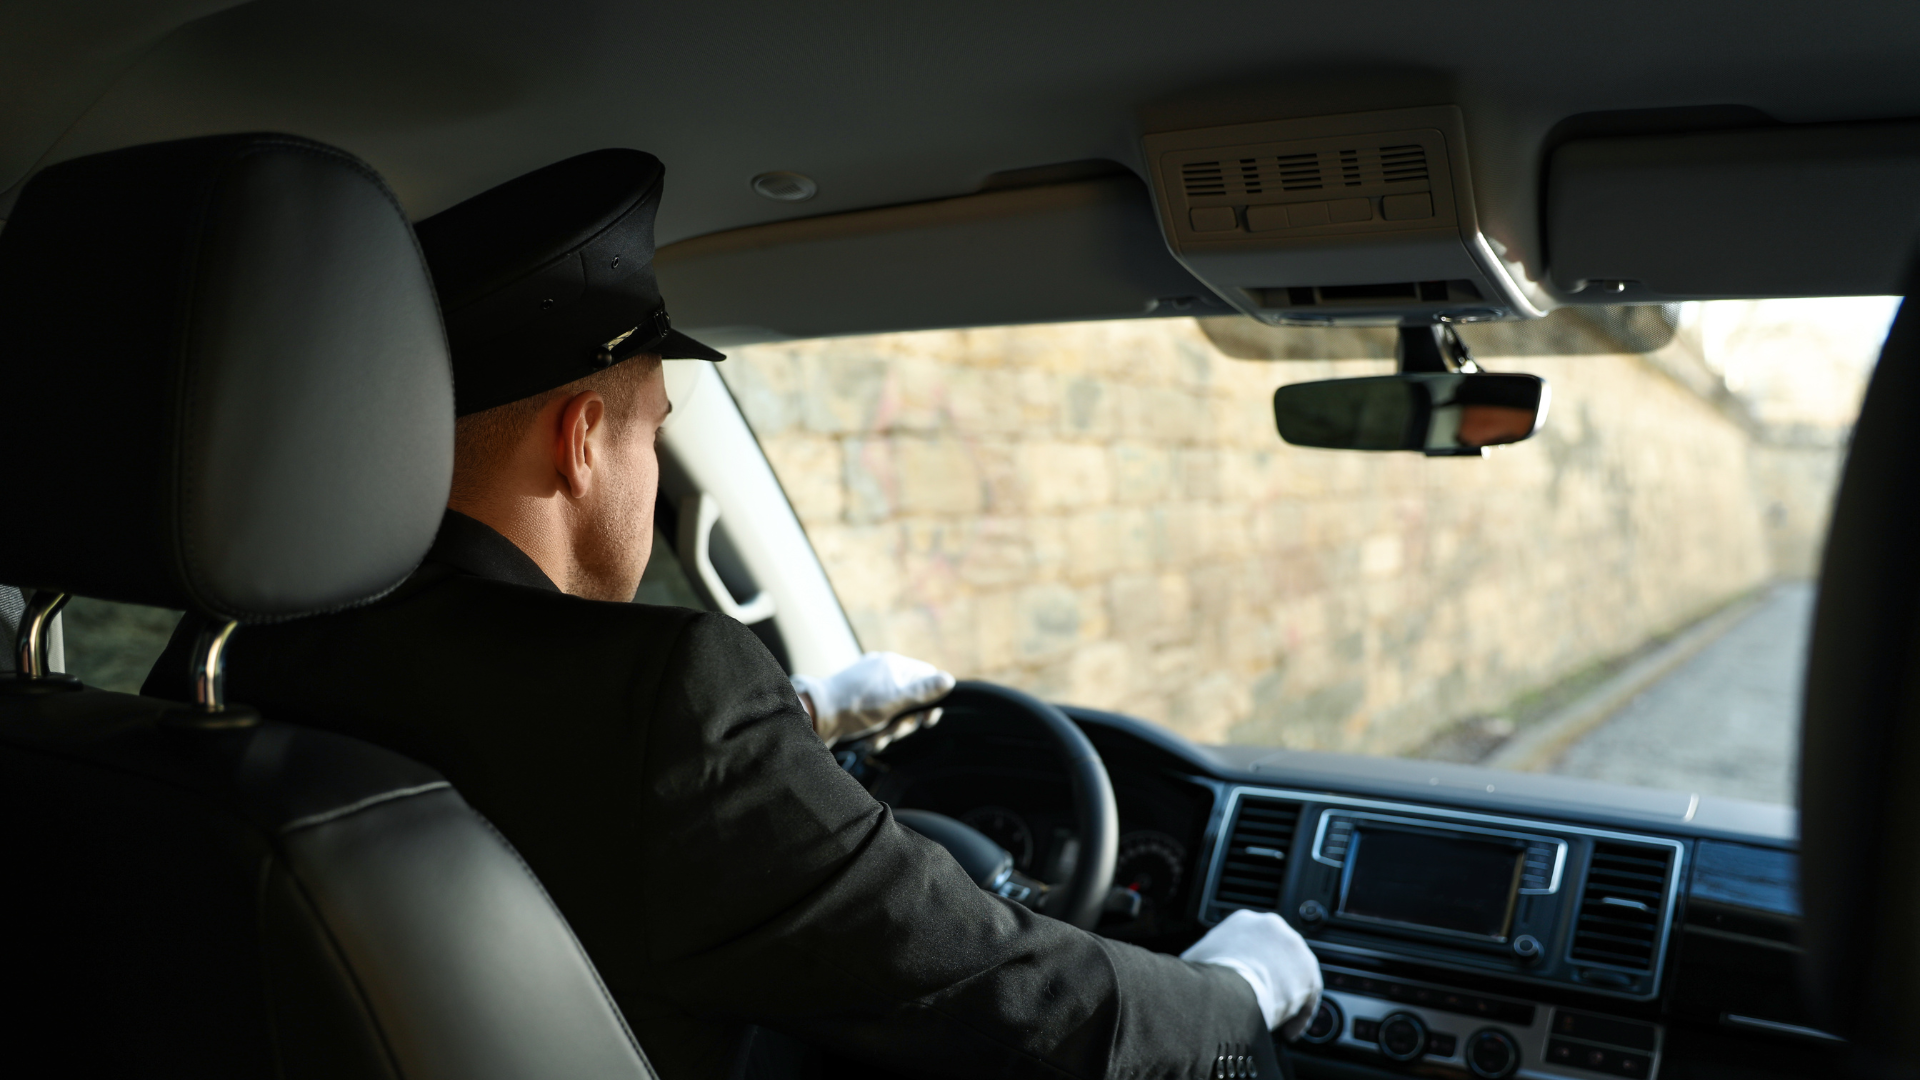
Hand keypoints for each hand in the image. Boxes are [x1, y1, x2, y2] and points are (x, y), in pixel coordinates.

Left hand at [791, 652, 955, 748]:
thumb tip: (950, 679)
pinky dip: (878, 728)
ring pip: (895, 709)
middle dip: (906, 720)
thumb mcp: (894, 701)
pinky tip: (870, 739)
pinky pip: (879, 713)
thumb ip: (922, 691)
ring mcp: (869, 685)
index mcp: (893, 665)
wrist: (815, 716)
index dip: (931, 701)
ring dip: (891, 729)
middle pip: (911, 697)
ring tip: (878, 739)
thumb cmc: (855, 707)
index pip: (927, 678)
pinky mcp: (858, 700)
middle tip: (895, 732)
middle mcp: (883, 671)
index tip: (926, 721)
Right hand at [1181, 909, 1323, 1038]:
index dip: (1246, 966)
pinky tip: (1286, 1031)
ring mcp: (1293, 947)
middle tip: (1257, 1001)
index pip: (1249, 942)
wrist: (1231, 991)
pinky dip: (1299, 1015)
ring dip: (1284, 995)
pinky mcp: (1310, 972)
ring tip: (1271, 1018)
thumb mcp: (1195, 962)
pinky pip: (1308, 994)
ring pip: (1292, 973)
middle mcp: (1272, 926)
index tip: (1243, 984)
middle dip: (1267, 979)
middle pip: (1273, 955)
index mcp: (1244, 920)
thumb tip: (1189, 973)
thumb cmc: (1208, 977)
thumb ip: (1199, 962)